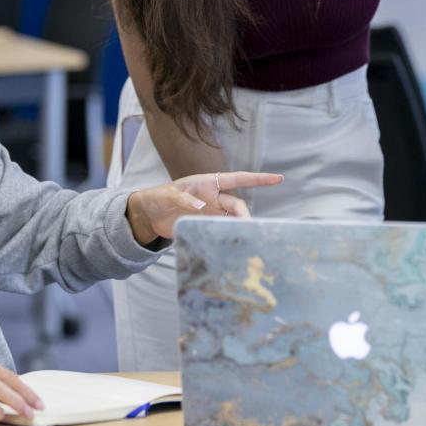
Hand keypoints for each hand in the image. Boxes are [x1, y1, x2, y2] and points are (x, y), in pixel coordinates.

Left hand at [126, 171, 282, 244]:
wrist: (148, 216)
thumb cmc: (157, 198)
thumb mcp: (166, 195)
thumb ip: (182, 199)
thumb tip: (199, 207)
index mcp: (207, 183)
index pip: (237, 179)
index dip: (258, 179)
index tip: (278, 179)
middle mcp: (214, 198)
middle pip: (237, 205)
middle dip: (244, 215)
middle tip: (247, 227)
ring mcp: (211, 214)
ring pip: (232, 220)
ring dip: (238, 228)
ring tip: (244, 240)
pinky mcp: (205, 227)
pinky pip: (221, 232)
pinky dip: (227, 238)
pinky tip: (231, 247)